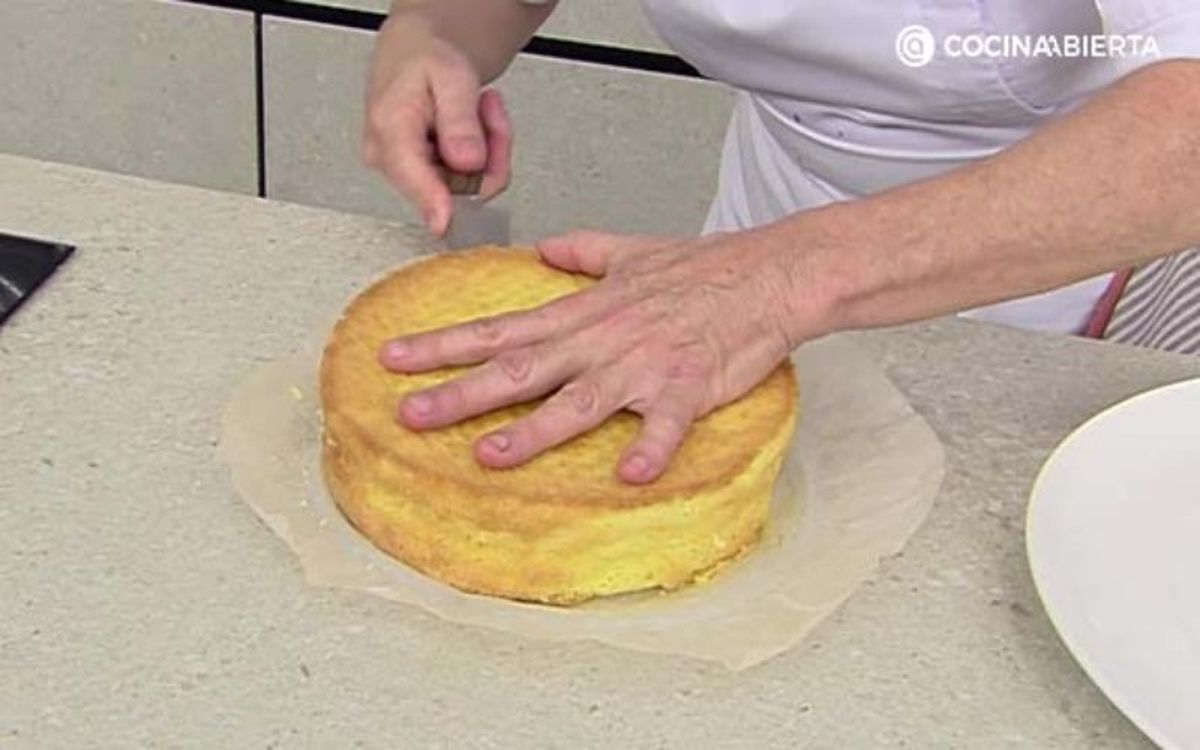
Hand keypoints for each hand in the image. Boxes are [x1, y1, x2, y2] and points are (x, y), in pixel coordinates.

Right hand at [363, 23, 511, 235]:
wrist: (414, 56)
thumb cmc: (424, 60)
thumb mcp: (451, 76)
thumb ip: (460, 120)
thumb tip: (467, 163)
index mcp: (390, 127)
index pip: (411, 173)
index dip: (433, 201)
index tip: (444, 223)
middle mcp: (390, 158)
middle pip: (453, 185)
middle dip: (488, 152)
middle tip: (490, 108)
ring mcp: (405, 172)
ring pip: (468, 186)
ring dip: (489, 151)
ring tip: (480, 109)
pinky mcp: (422, 179)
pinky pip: (468, 183)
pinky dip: (483, 156)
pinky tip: (473, 128)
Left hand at [378, 230, 815, 483]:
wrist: (767, 274)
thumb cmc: (703, 267)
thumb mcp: (633, 251)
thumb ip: (584, 252)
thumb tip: (546, 248)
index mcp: (583, 313)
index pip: (501, 330)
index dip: (444, 344)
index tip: (394, 356)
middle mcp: (600, 340)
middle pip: (520, 370)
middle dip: (460, 393)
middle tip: (408, 414)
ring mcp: (641, 366)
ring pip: (577, 401)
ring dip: (532, 430)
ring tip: (487, 454)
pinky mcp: (686, 388)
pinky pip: (665, 425)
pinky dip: (650, 448)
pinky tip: (630, 475)